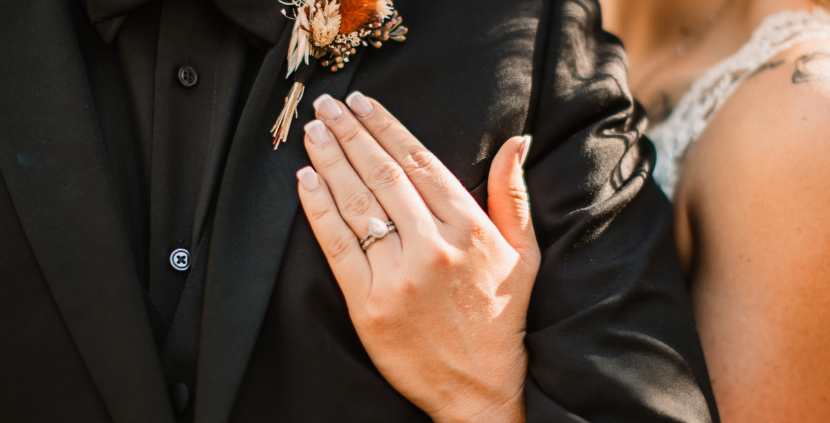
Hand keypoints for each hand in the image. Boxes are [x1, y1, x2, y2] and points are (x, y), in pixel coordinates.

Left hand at [294, 92, 540, 422]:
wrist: (480, 389)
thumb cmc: (502, 319)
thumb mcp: (523, 253)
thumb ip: (513, 195)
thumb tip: (517, 141)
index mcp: (470, 229)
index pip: (420, 163)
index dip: (386, 128)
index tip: (363, 104)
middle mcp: (434, 248)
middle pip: (383, 176)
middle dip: (351, 135)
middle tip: (327, 106)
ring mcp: (399, 277)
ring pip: (358, 205)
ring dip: (330, 163)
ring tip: (313, 134)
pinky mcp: (369, 305)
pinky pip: (337, 247)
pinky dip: (319, 210)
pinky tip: (306, 181)